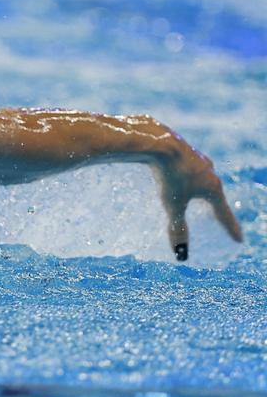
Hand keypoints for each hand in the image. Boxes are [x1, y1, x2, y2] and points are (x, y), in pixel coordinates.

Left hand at [153, 142, 241, 260]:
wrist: (159, 143)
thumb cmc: (169, 176)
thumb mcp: (173, 205)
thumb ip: (177, 227)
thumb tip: (180, 253)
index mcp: (213, 187)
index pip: (223, 213)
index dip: (230, 228)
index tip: (238, 240)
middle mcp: (210, 172)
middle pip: (215, 193)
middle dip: (216, 205)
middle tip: (219, 214)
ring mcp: (198, 159)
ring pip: (202, 177)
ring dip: (202, 187)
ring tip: (200, 193)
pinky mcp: (183, 150)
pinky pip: (188, 167)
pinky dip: (187, 175)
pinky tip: (180, 173)